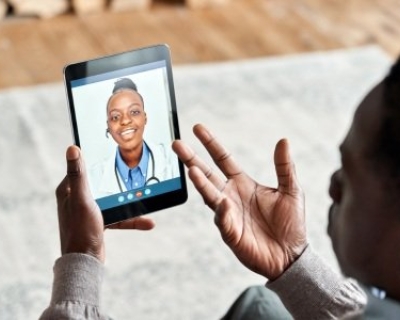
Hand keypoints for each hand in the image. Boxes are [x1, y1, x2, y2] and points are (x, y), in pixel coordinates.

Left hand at [56, 146, 154, 262]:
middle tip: (135, 174)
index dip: (97, 160)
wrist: (85, 263)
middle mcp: (77, 198)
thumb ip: (78, 175)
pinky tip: (147, 222)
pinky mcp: (99, 222)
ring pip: (113, 200)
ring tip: (146, 201)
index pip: (83, 167)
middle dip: (120, 182)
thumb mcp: (82, 199)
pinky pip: (118, 215)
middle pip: (102, 183)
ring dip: (129, 203)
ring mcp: (89, 211)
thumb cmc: (81, 230)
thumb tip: (73, 148)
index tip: (113, 153)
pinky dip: (131, 218)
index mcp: (68, 190)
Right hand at [172, 124, 306, 279]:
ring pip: (209, 195)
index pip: (222, 159)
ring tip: (192, 169)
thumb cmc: (290, 223)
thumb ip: (284, 166)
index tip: (197, 128)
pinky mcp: (231, 233)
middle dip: (192, 159)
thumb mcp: (291, 190)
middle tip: (177, 145)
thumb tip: (283, 140)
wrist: (292, 255)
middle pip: (207, 174)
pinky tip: (223, 203)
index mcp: (242, 183)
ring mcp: (228, 214)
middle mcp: (230, 195)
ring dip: (200, 183)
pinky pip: (223, 220)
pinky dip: (222, 212)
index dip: (210, 143)